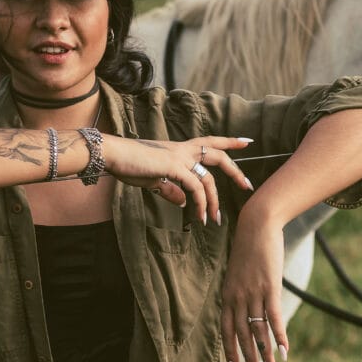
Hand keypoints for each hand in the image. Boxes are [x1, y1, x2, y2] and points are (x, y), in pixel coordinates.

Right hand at [101, 135, 252, 222]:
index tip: (246, 142)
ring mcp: (179, 157)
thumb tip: (183, 201)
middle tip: (247, 185)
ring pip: (209, 178)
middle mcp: (183, 150)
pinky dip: (200, 203)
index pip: (210, 142)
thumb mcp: (153, 179)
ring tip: (215, 219)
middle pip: (218, 156)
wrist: (113, 155)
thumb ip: (170, 189)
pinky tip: (198, 215)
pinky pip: (196, 187)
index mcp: (179, 149)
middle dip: (235, 171)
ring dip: (214, 201)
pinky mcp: (174, 167)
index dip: (229, 142)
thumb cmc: (129, 165)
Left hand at [220, 207, 288, 361]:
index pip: (227, 330)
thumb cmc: (248, 250)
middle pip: (242, 336)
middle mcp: (237, 298)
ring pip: (257, 331)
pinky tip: (283, 351)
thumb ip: (239, 293)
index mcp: (228, 296)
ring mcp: (253, 293)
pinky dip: (278, 336)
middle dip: (248, 360)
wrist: (256, 226)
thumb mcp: (238, 273)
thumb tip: (244, 308)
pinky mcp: (269, 287)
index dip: (230, 351)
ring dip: (264, 354)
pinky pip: (273, 317)